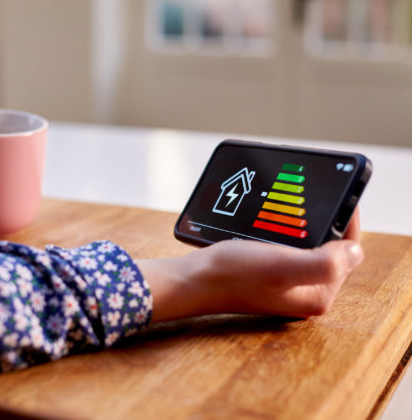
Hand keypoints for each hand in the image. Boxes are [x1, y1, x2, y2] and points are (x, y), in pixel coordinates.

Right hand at [140, 208, 363, 321]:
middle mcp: (304, 291)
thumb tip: (354, 250)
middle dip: (324, 220)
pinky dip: (286, 230)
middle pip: (330, 247)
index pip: (347, 252)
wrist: (192, 279)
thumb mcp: (282, 266)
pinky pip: (288, 245)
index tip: (337, 194)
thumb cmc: (232, 274)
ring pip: (308, 244)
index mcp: (316, 294)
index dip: (346, 220)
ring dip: (304, 223)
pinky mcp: (268, 274)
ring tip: (294, 203)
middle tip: (311, 196)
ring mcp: (285, 283)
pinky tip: (275, 219)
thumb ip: (325, 263)